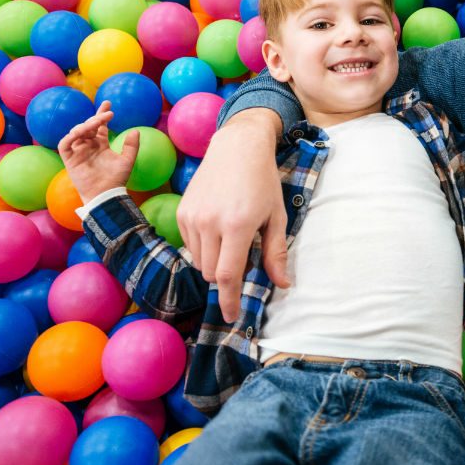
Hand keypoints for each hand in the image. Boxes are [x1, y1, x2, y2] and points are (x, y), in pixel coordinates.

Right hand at [58, 101, 137, 203]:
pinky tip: (80, 132)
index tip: (107, 103)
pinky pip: (64, 144)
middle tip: (107, 114)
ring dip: (85, 125)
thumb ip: (132, 146)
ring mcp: (78, 151)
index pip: (99, 126)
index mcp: (101, 144)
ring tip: (96, 123)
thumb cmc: (116, 179)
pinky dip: (70, 136)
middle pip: (88, 126)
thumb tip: (136, 131)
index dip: (102, 114)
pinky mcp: (69, 159)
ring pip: (76, 132)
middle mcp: (88, 146)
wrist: (106, 193)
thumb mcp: (128, 160)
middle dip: (96, 118)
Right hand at [176, 108, 289, 322]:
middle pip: (212, 273)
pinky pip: (190, 246)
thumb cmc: (263, 182)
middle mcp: (210, 223)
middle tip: (245, 258)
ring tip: (233, 238)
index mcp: (237, 225)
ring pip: (200, 261)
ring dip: (215, 262)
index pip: (228, 275)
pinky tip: (219, 229)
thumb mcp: (275, 216)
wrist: (237, 147)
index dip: (229, 300)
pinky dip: (204, 248)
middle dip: (227, 277)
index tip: (231, 317)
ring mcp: (192, 217)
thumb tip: (283, 285)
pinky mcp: (181, 212)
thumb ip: (276, 253)